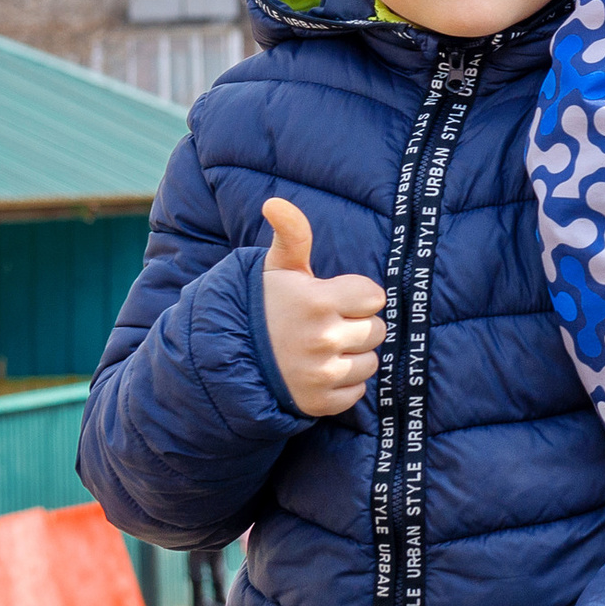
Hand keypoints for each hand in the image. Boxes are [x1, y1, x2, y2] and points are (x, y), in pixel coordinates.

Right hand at [258, 198, 386, 419]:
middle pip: (377, 330)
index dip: (358, 297)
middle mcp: (322, 339)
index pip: (375, 297)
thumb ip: (292, 235)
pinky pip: (356, 391)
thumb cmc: (262, 307)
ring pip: (370, 361)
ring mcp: (321, 374)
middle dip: (356, 324)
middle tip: (325, 323)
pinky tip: (317, 372)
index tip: (334, 299)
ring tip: (321, 347)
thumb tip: (274, 203)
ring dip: (352, 355)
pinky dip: (342, 384)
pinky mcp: (320, 403)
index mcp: (317, 301)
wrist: (227, 356)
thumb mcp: (276, 269)